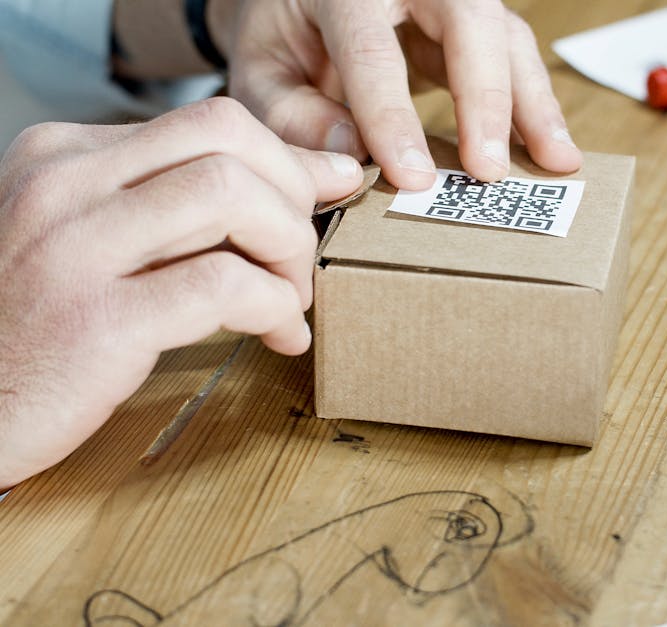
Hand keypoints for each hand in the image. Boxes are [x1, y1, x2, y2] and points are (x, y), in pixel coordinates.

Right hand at [0, 97, 362, 488]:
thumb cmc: (49, 328)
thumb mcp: (102, 243)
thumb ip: (182, 208)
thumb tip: (312, 178)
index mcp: (65, 156)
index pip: (210, 122)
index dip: (285, 163)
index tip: (320, 201)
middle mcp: (63, 184)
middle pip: (228, 139)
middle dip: (294, 197)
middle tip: (300, 259)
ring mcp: (73, 248)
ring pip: (231, 195)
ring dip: (290, 249)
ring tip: (291, 298)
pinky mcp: (97, 320)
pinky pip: (225, 284)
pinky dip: (274, 306)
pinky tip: (279, 334)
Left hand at [226, 0, 582, 189]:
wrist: (300, 0)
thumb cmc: (281, 38)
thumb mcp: (261, 73)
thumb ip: (293, 115)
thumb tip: (353, 157)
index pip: (372, 49)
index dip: (393, 117)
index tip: (413, 179)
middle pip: (468, 22)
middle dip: (485, 100)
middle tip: (488, 171)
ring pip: (506, 37)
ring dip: (534, 104)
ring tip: (557, 162)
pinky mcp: (472, 24)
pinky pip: (513, 57)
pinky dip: (534, 105)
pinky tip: (550, 148)